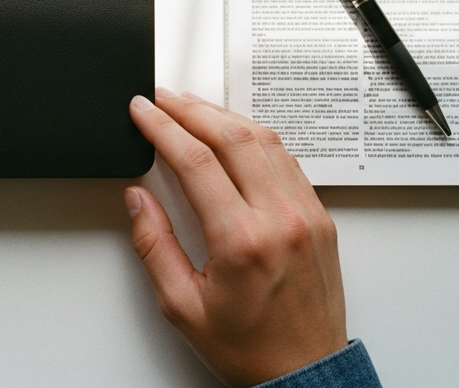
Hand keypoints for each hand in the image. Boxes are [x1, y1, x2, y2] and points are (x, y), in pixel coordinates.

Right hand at [125, 89, 346, 386]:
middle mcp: (281, 219)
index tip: (143, 111)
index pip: (196, 161)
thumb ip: (155, 247)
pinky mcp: (320, 217)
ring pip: (265, 140)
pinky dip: (256, 137)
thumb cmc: (250, 348)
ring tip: (193, 107)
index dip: (163, 127)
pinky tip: (235, 134)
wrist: (305, 372)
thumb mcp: (183, 306)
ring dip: (224, 116)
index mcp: (243, 241)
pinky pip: (288, 160)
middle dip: (190, 109)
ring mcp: (306, 214)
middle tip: (162, 97)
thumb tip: (138, 200)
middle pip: (232, 137)